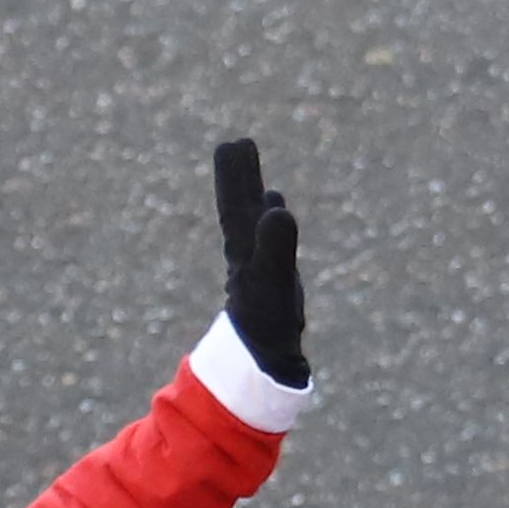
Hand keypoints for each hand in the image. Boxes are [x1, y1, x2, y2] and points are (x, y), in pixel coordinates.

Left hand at [211, 136, 305, 389]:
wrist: (262, 363)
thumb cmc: (265, 325)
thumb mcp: (272, 281)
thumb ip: (275, 245)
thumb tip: (275, 205)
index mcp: (244, 247)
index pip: (236, 204)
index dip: (234, 176)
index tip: (233, 145)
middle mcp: (248, 253)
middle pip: (241, 208)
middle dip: (241, 178)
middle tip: (237, 145)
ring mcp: (260, 266)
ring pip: (254, 223)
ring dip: (255, 197)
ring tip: (258, 177)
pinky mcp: (272, 281)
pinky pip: (269, 241)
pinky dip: (271, 222)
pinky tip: (274, 212)